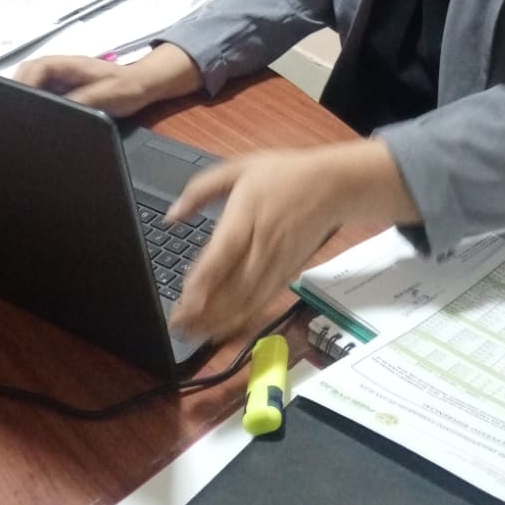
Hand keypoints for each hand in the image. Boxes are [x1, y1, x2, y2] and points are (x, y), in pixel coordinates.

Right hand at [15, 43, 203, 116]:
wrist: (144, 85)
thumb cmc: (127, 88)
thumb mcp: (104, 97)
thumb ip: (79, 102)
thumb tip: (55, 112)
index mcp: (70, 65)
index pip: (36, 67)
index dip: (24, 82)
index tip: (18, 100)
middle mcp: (62, 69)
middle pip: (30, 75)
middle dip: (19, 90)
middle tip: (13, 113)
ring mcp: (63, 79)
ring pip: (35, 84)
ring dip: (26, 97)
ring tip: (20, 118)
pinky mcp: (66, 90)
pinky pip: (45, 94)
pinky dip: (37, 104)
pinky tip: (36, 120)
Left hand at [168, 141, 417, 343]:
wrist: (332, 186)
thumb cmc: (284, 175)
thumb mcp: (238, 168)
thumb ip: (200, 190)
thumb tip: (172, 215)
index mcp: (246, 218)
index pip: (220, 258)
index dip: (201, 286)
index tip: (182, 305)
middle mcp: (261, 246)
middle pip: (231, 288)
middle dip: (204, 313)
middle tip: (178, 328)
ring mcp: (276, 263)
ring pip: (247, 301)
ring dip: (220, 322)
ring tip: (195, 336)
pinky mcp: (287, 274)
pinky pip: (262, 302)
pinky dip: (242, 319)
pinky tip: (224, 329)